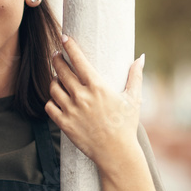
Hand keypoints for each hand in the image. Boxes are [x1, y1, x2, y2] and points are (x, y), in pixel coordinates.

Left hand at [45, 35, 143, 170]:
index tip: (64, 37)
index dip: (70, 46)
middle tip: (57, 55)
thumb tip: (141, 58)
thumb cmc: (126, 125)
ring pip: (53, 88)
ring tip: (57, 78)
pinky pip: (49, 106)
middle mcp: (81, 97)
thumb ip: (135, 76)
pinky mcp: (64, 123)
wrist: (116, 152)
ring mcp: (71, 110)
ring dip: (53, 80)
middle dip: (57, 59)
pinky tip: (56, 98)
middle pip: (61, 71)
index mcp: (97, 87)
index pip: (79, 60)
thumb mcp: (133, 99)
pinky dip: (51, 100)